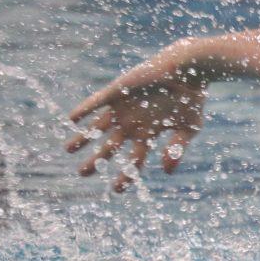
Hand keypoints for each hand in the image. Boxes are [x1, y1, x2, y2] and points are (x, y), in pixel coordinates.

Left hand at [66, 54, 206, 192]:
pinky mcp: (119, 91)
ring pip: (98, 127)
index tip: (117, 190)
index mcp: (150, 134)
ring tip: (67, 149)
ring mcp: (124, 108)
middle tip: (82, 173)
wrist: (188, 70)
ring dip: (83, 138)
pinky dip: (84, 110)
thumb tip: (166, 172)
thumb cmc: (191, 99)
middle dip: (96, 161)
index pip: (134, 160)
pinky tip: (71, 119)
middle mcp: (134, 123)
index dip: (126, 176)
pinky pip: (96, 103)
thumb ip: (177, 150)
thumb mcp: (189, 129)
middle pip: (109, 146)